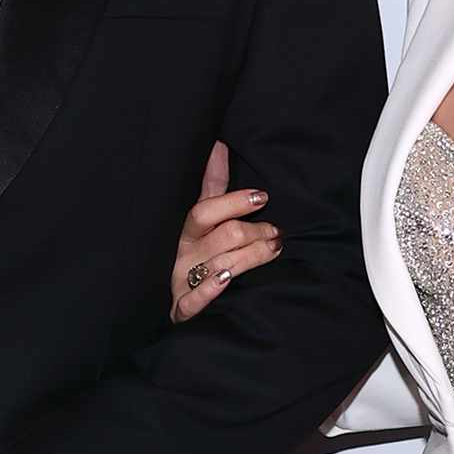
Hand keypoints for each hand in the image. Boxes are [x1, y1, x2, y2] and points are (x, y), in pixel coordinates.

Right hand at [171, 139, 283, 323]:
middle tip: (276, 232)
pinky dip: (209, 290)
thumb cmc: (196, 254)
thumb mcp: (202, 218)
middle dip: (255, 232)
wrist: (177, 303)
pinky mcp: (183, 308)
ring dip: (252, 256)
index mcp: (188, 231)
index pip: (206, 210)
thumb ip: (212, 186)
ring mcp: (182, 281)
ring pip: (221, 265)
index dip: (234, 202)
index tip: (262, 197)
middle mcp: (183, 254)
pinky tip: (226, 281)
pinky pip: (194, 300)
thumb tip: (219, 145)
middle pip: (222, 236)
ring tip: (274, 249)